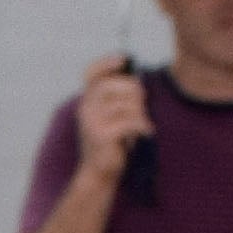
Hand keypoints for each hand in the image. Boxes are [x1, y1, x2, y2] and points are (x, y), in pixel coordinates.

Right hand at [73, 60, 149, 177]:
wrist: (98, 173)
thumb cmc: (110, 143)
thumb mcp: (110, 117)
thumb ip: (118, 99)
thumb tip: (137, 81)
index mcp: (86, 101)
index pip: (90, 74)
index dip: (106, 63)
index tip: (123, 59)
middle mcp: (85, 108)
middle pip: (115, 84)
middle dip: (135, 91)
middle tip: (142, 103)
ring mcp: (92, 121)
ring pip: (126, 103)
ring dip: (141, 112)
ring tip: (142, 123)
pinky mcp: (102, 135)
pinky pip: (130, 121)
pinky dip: (143, 125)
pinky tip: (146, 131)